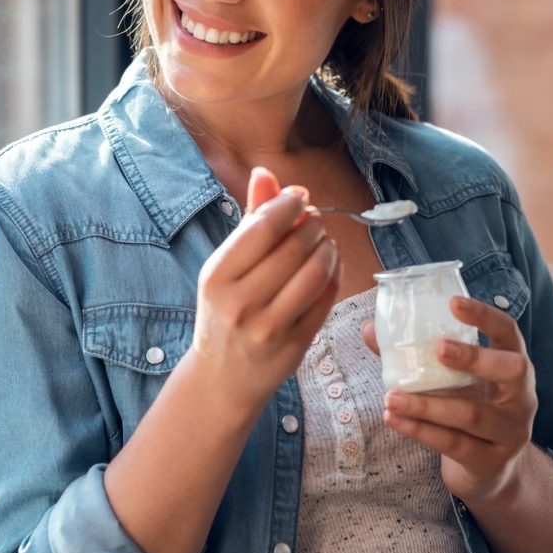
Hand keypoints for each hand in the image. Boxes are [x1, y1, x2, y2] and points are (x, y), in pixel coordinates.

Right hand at [191, 167, 341, 419]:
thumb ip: (248, 220)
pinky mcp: (296, 344)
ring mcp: (269, 327)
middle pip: (293, 248)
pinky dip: (335, 274)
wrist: (221, 378)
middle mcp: (241, 302)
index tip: (300, 198)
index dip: (290, 205)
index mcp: (217, 277)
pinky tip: (330, 265)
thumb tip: (265, 173)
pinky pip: (326, 299)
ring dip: (327, 249)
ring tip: (323, 242)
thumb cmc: (223, 312)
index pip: (263, 228)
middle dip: (313, 226)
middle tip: (315, 222)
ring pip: (314, 272)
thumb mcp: (224, 268)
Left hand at [361, 297, 536, 504]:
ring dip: (427, 405)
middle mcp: (521, 396)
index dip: (485, 316)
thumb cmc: (466, 407)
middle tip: (437, 349)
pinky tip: (393, 419)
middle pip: (511, 370)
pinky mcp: (492, 461)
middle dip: (473, 358)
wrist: (489, 470)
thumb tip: (369, 329)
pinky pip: (454, 444)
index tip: (453, 303)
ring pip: (472, 415)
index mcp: (512, 364)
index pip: (508, 332)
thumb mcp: (451, 380)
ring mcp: (511, 431)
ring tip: (390, 397)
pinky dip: (420, 430)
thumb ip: (415, 354)